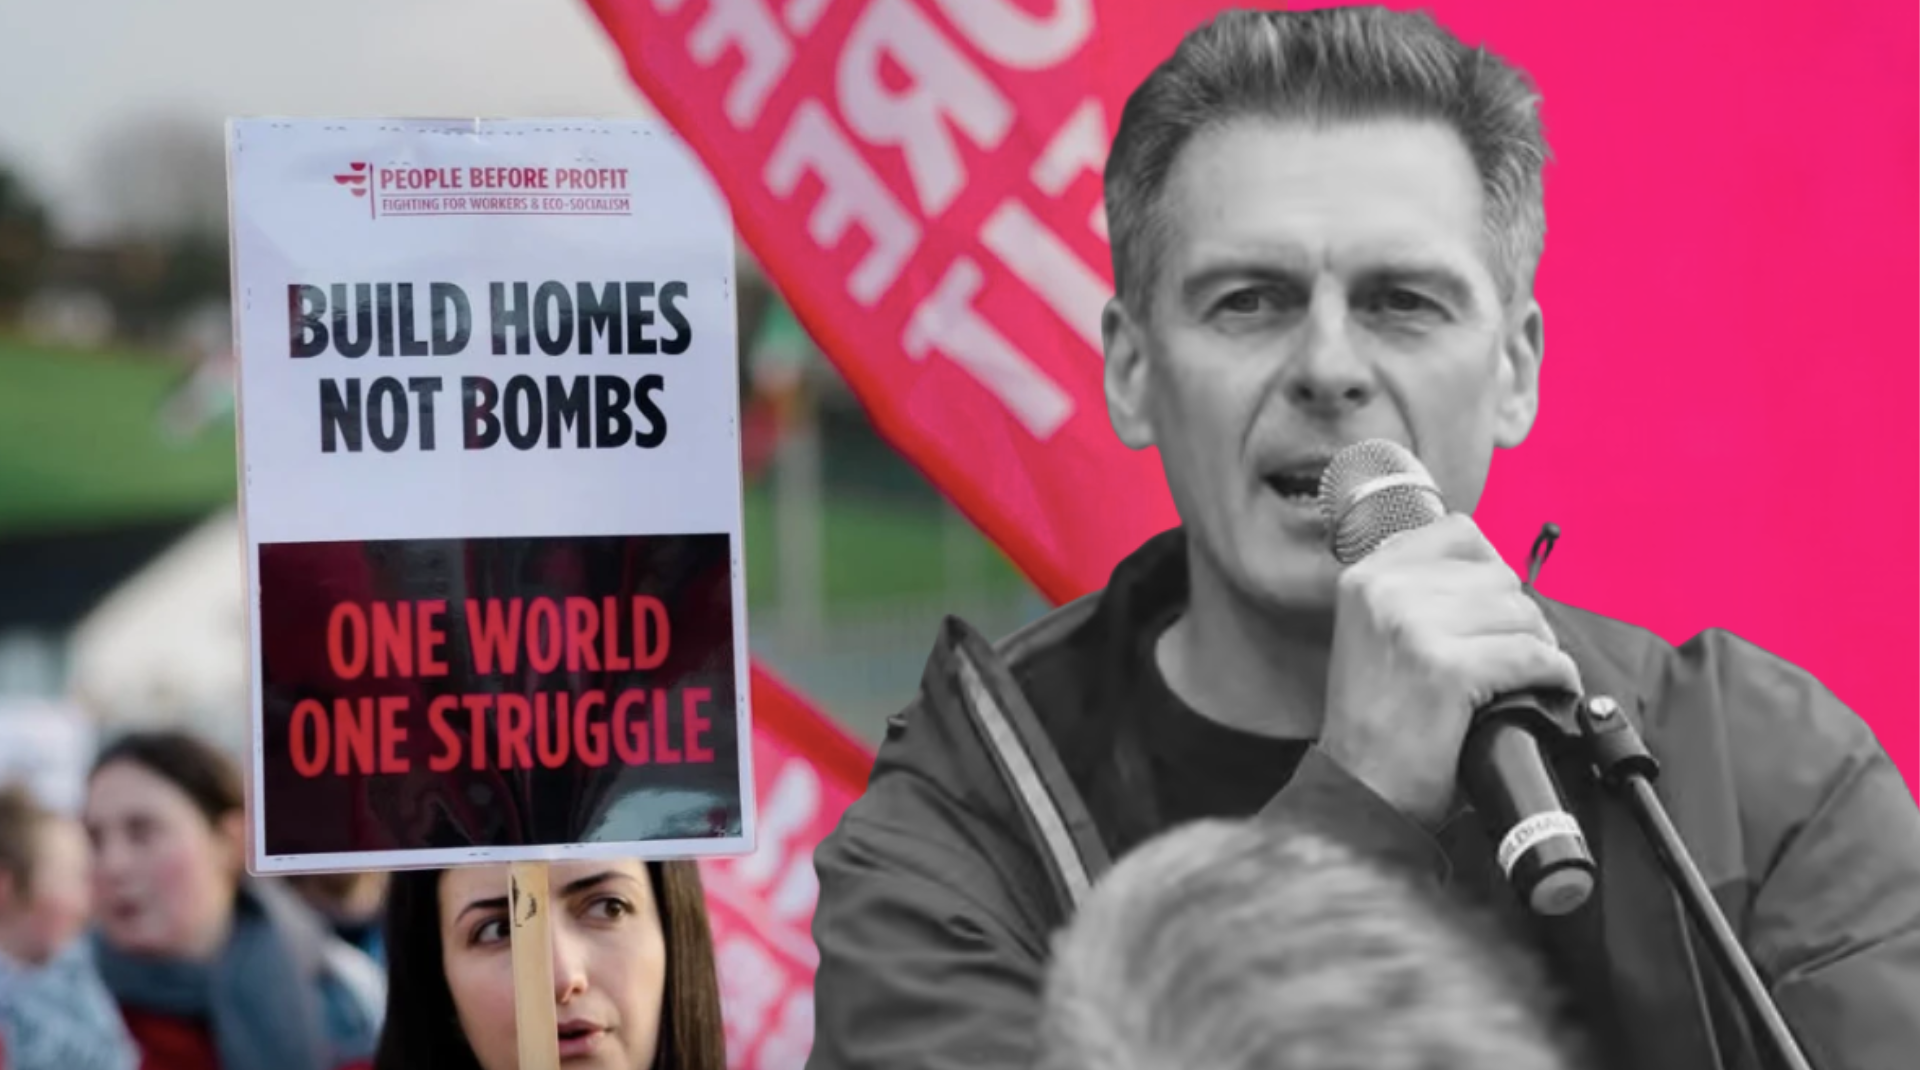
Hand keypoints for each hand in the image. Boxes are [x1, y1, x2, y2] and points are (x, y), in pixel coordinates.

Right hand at [1321, 514, 1581, 827]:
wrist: (1359, 794)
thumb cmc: (1379, 725)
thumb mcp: (1377, 636)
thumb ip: (1421, 594)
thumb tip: (1499, 577)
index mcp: (1366, 576)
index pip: (1460, 534)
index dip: (1491, 574)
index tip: (1493, 612)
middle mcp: (1385, 590)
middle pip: (1498, 576)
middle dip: (1516, 620)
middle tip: (1508, 660)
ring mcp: (1413, 625)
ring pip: (1521, 614)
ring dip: (1536, 649)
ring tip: (1518, 681)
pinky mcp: (1446, 668)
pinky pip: (1532, 656)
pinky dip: (1554, 677)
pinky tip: (1545, 694)